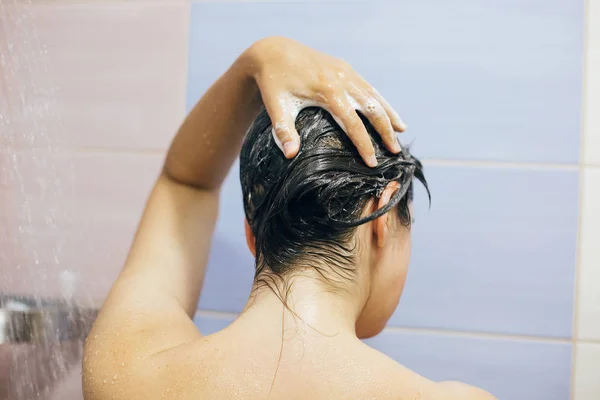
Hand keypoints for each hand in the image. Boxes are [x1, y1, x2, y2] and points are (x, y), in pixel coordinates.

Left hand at [244, 36, 405, 166]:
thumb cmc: (273, 83)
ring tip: (402, 132)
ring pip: (375, 95)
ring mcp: (345, 71)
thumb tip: (290, 155)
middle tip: (395, 151)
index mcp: (328, 91)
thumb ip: (284, 130)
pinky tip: (388, 112)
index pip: (353, 123)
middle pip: (372, 109)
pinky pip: (367, 86)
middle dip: (386, 131)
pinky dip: (380, 100)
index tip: (372, 163)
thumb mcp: (276, 107)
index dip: (365, 145)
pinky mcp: (344, 67)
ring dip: (389, 114)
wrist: (273, 51)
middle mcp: (342, 79)